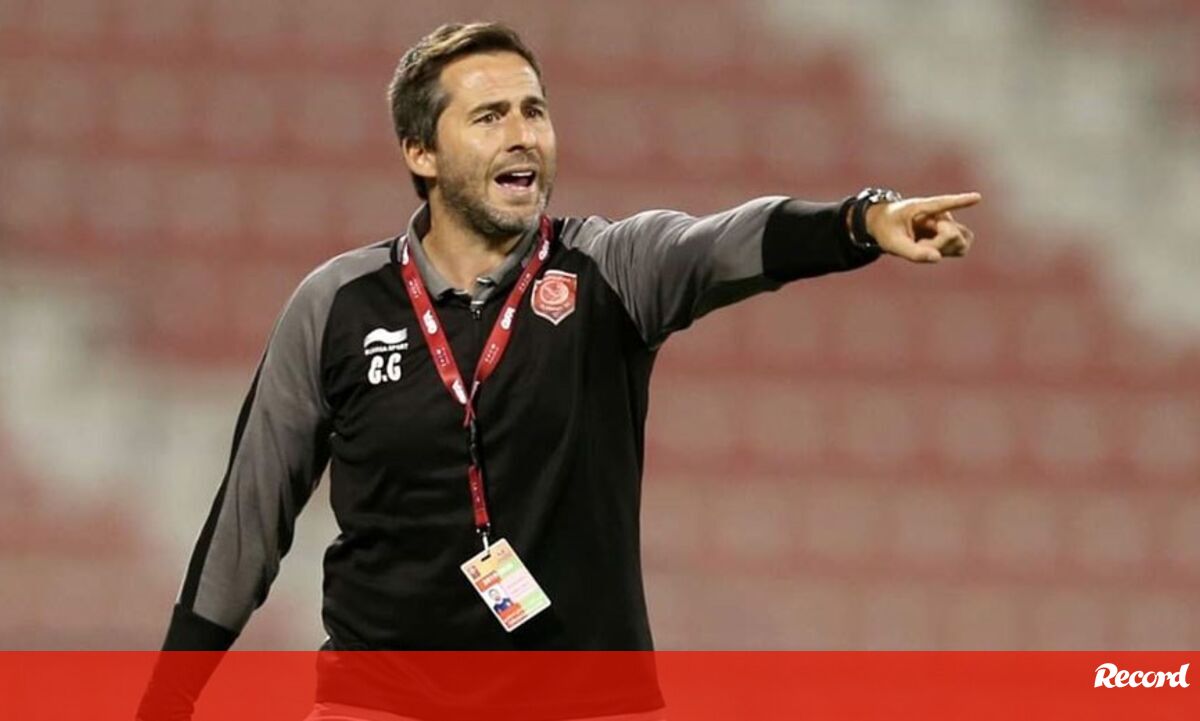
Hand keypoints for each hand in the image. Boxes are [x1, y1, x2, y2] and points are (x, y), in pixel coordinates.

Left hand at [865, 192, 980, 262]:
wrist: (886, 224)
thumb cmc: (887, 230)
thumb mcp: (893, 244)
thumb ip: (913, 253)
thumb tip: (937, 258)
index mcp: (921, 208)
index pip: (943, 204)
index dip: (961, 202)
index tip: (977, 197)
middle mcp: (940, 213)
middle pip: (953, 234)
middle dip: (938, 245)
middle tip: (918, 244)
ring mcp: (947, 223)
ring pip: (962, 242)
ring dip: (945, 249)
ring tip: (924, 245)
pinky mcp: (951, 233)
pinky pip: (960, 248)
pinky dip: (948, 252)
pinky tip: (932, 248)